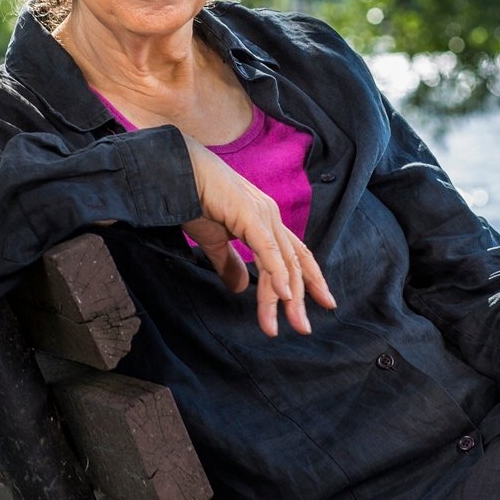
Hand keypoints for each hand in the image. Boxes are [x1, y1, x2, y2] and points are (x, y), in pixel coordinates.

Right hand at [181, 137, 335, 335]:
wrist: (177, 171)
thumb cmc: (192, 198)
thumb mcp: (213, 239)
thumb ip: (228, 263)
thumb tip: (241, 288)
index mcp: (265, 219)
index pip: (296, 254)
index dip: (311, 279)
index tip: (322, 303)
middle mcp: (270, 216)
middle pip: (294, 263)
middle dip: (302, 297)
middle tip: (304, 327)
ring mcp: (263, 214)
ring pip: (283, 262)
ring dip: (287, 297)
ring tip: (290, 324)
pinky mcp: (250, 215)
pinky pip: (268, 250)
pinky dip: (277, 274)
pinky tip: (283, 296)